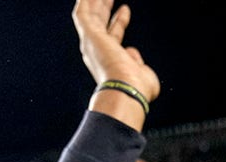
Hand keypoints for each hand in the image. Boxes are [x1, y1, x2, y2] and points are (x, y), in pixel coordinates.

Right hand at [72, 0, 159, 125]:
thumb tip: (130, 53)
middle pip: (99, 22)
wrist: (126, 89)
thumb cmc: (137, 88)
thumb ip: (137, 62)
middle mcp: (98, 51)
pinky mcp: (89, 35)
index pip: (113, 35)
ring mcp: (92, 43)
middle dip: (104, 6)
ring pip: (89, 15)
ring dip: (94, 1)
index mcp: (110, 60)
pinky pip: (82, 13)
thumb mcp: (143, 73)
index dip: (119, 20)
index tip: (125, 9)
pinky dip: (85, 2)